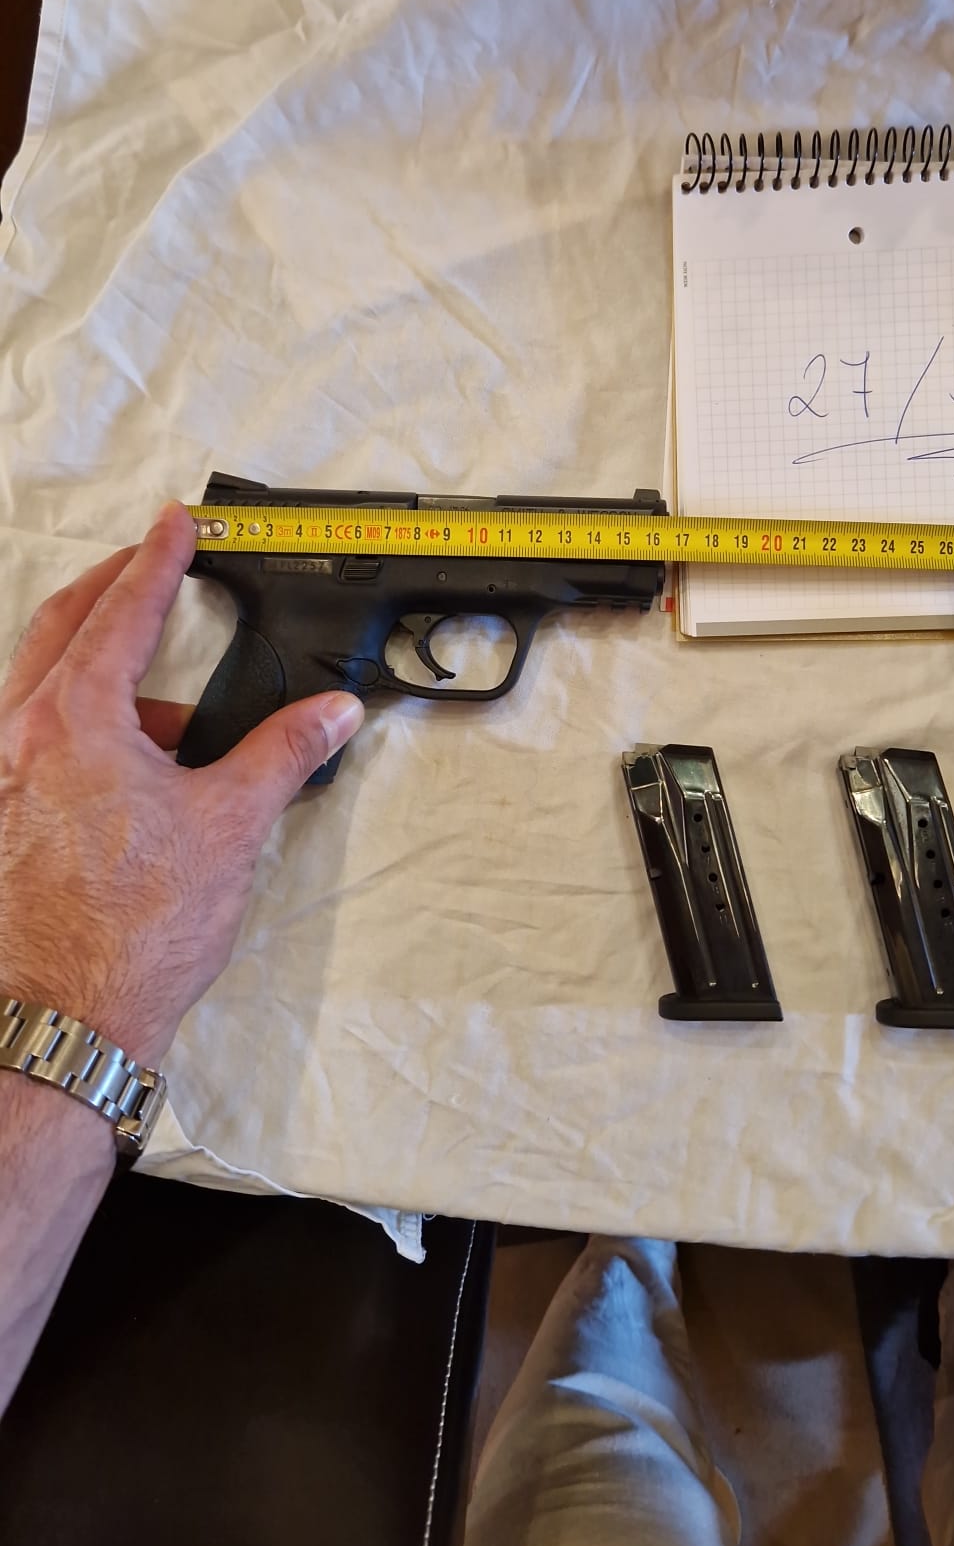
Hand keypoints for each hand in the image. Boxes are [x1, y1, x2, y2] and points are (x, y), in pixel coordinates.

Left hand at [0, 504, 363, 1063]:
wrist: (64, 1020)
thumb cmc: (130, 935)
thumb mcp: (228, 827)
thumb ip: (283, 755)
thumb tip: (330, 715)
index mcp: (72, 721)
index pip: (121, 612)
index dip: (156, 561)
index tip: (173, 526)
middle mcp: (16, 738)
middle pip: (57, 627)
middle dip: (109, 590)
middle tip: (147, 568)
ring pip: (38, 687)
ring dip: (96, 673)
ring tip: (164, 715)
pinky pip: (29, 742)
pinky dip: (76, 730)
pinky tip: (124, 775)